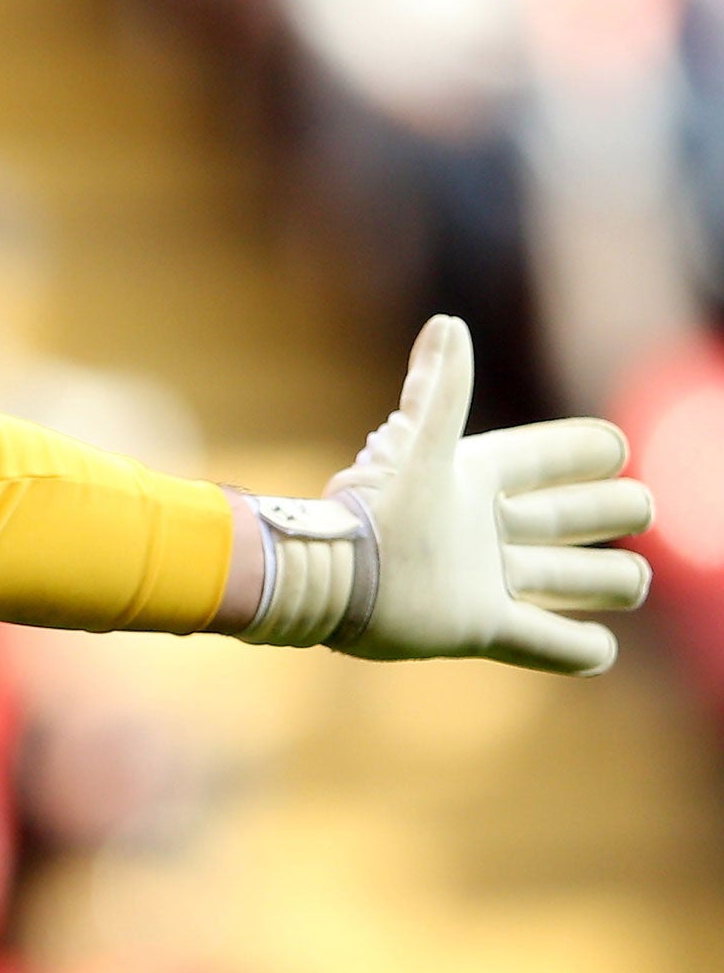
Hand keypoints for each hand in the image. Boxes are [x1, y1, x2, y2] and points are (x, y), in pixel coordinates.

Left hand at [329, 315, 653, 675]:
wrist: (330, 580)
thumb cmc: (373, 511)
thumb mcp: (415, 449)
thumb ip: (438, 390)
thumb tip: (449, 322)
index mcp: (472, 480)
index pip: (541, 457)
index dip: (579, 450)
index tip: (616, 445)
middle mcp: (481, 529)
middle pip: (563, 517)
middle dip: (606, 512)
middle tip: (644, 507)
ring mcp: (481, 580)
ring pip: (561, 578)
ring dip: (602, 581)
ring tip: (635, 581)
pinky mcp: (475, 628)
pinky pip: (538, 642)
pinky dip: (573, 648)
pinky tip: (601, 650)